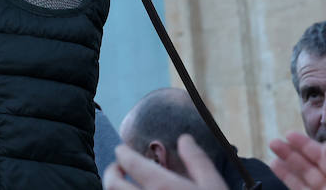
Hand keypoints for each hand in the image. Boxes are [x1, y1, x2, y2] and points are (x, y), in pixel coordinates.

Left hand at [103, 136, 226, 189]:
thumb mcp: (214, 186)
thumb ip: (198, 162)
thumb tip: (185, 140)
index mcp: (163, 187)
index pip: (131, 163)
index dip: (123, 153)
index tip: (122, 150)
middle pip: (113, 185)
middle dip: (111, 172)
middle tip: (117, 168)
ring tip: (124, 187)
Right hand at [269, 133, 325, 189]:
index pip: (321, 156)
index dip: (305, 145)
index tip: (289, 135)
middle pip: (308, 165)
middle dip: (291, 153)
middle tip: (274, 142)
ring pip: (300, 178)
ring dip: (285, 166)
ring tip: (272, 157)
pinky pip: (297, 189)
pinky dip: (287, 178)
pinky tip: (277, 168)